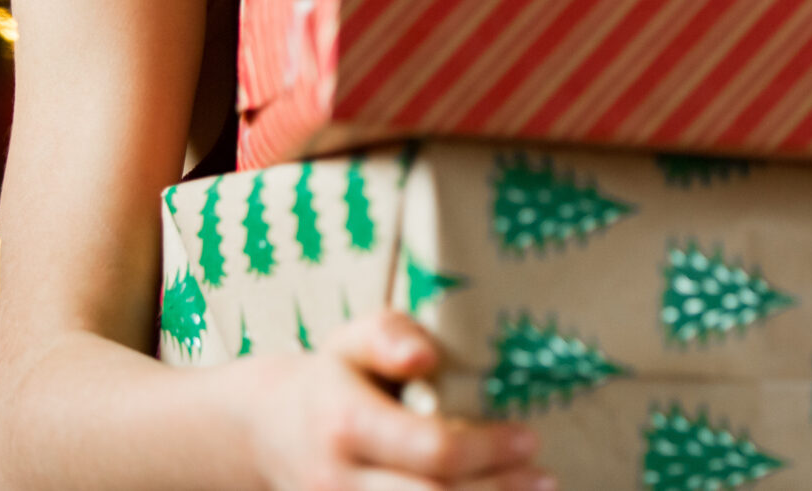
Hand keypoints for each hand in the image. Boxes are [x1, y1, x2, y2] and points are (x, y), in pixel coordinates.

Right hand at [243, 310, 548, 490]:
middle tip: (544, 476)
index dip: (487, 449)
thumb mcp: (353, 340)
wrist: (267, 433)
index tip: (530, 437)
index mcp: (345, 423)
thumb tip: (424, 355)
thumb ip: (388, 335)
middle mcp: (338, 481)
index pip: (430, 450)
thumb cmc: (333, 378)